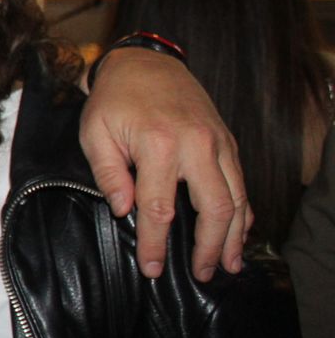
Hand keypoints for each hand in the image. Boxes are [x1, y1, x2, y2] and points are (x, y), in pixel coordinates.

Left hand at [80, 47, 249, 280]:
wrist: (144, 62)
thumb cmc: (114, 100)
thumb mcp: (95, 132)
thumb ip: (108, 173)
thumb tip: (124, 211)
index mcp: (159, 143)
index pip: (160, 207)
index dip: (157, 243)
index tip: (153, 268)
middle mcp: (196, 144)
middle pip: (214, 208)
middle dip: (208, 248)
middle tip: (200, 275)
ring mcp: (218, 142)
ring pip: (237, 198)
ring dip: (233, 236)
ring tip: (226, 265)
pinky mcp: (228, 141)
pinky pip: (241, 182)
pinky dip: (243, 212)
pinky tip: (237, 234)